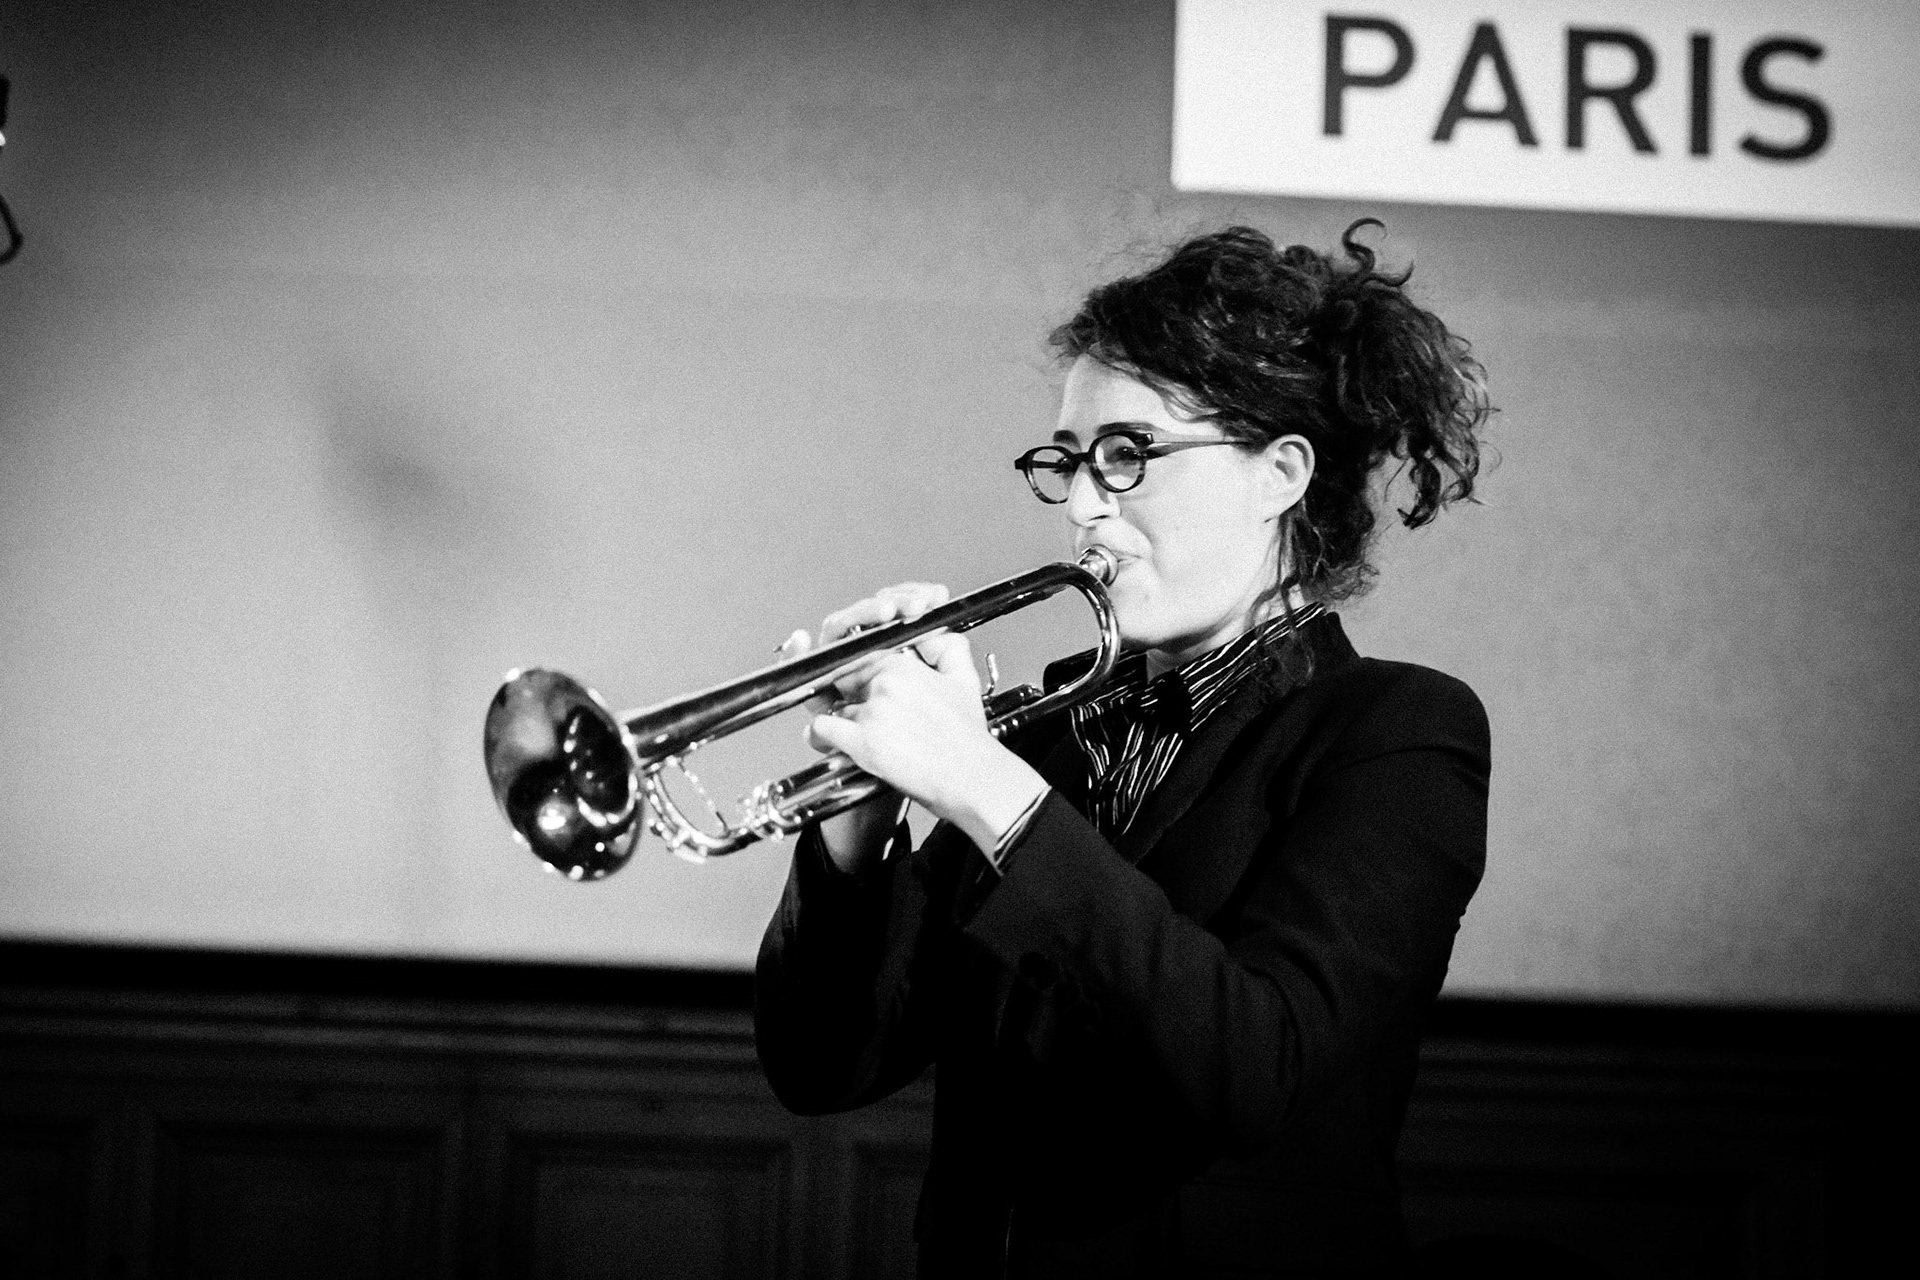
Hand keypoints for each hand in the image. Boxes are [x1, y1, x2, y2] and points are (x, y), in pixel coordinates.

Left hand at [779, 583, 1047, 864]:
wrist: (972, 777)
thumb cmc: (967, 739)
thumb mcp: (965, 680)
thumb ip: (949, 648)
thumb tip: (932, 636)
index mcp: (903, 666)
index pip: (863, 658)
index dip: (861, 677)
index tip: (861, 689)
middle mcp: (884, 684)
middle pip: (845, 681)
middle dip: (848, 697)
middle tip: (859, 714)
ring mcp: (872, 712)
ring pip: (835, 707)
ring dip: (839, 721)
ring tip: (854, 735)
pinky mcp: (863, 742)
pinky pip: (822, 729)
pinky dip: (821, 737)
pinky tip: (831, 744)